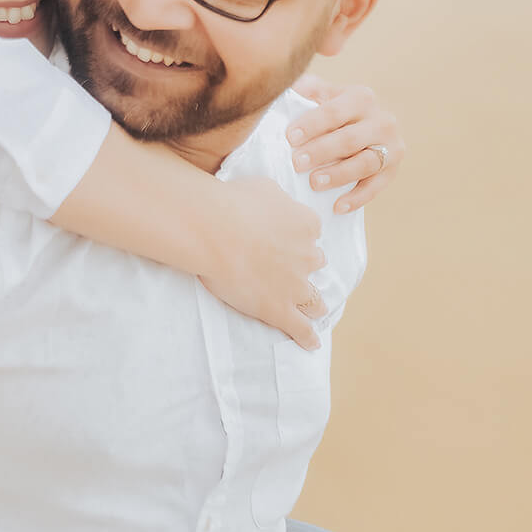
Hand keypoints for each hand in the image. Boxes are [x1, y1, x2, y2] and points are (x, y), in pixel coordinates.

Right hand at [196, 177, 324, 349]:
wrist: (216, 231)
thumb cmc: (234, 202)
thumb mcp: (264, 187)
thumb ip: (279, 199)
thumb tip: (277, 204)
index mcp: (307, 225)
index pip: (311, 231)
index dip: (299, 236)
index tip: (286, 238)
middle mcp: (308, 255)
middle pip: (315, 263)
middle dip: (306, 266)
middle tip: (292, 269)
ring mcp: (296, 285)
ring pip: (315, 299)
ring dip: (314, 303)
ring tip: (315, 309)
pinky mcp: (279, 309)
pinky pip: (300, 328)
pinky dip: (308, 337)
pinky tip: (312, 343)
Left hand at [288, 76, 404, 214]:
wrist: (362, 126)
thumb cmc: (332, 110)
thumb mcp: (321, 93)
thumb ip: (305, 90)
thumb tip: (286, 89)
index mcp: (362, 97)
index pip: (335, 111)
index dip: (312, 124)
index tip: (290, 137)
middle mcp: (382, 120)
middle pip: (350, 139)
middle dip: (322, 151)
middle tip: (296, 163)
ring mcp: (391, 146)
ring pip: (365, 163)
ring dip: (338, 175)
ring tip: (314, 183)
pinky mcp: (392, 170)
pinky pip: (376, 187)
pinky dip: (357, 198)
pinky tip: (337, 207)